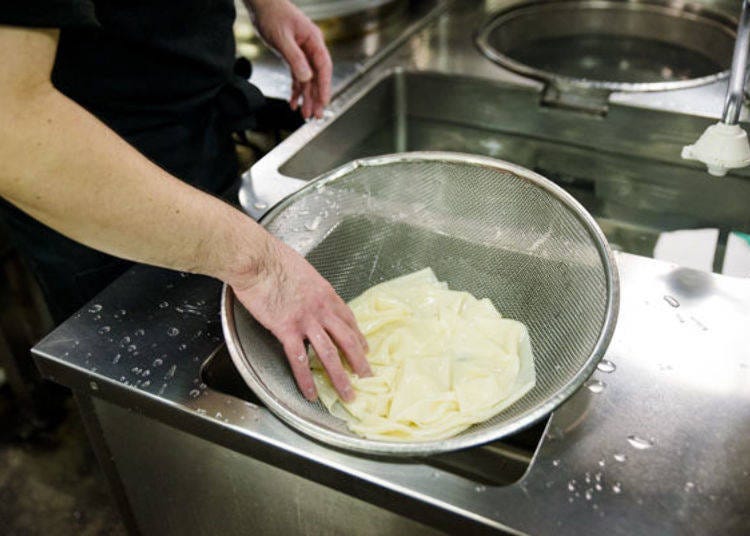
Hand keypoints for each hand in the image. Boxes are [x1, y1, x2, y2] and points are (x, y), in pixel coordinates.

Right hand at [230, 237, 369, 401]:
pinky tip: (311, 392)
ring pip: (330, 354)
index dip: (359, 336)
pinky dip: (306, 379)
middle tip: (367, 377)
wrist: (258, 259)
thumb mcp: (303, 270)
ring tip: (348, 393)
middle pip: (347, 339)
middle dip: (359, 361)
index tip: (365, 348)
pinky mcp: (287, 329)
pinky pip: (299, 360)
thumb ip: (309, 286)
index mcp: (326, 293)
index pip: (348, 319)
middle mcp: (322, 309)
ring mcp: (306, 321)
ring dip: (340, 377)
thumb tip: (307, 291)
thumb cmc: (274, 259)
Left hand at [249, 0, 332, 118]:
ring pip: (308, 79)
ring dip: (307, 97)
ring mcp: (303, 52)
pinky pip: (298, 76)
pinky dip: (296, 89)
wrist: (261, 3)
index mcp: (314, 41)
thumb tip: (306, 78)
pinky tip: (294, 102)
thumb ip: (295, 58)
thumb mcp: (282, 38)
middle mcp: (311, 48)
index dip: (325, 87)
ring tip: (305, 114)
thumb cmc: (272, 14)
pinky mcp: (294, 55)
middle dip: (317, 97)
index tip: (324, 102)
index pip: (324, 68)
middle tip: (317, 115)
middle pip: (318, 77)